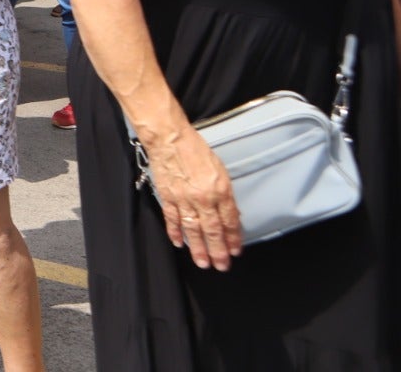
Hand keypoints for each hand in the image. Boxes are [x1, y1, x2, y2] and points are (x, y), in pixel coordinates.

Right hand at [144, 123, 243, 269]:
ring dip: (198, 248)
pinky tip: (179, 243)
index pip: (230, 220)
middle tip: (222, 266)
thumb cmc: (195, 150)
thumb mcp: (220, 170)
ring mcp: (184, 199)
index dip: (233, 238)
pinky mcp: (167, 197)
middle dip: (218, 251)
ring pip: (193, 229)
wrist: (170, 139)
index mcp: (220, 190)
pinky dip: (175, 232)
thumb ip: (225, 194)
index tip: (236, 251)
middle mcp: (203, 198)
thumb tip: (230, 214)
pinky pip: (172, 219)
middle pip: (212, 230)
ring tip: (203, 263)